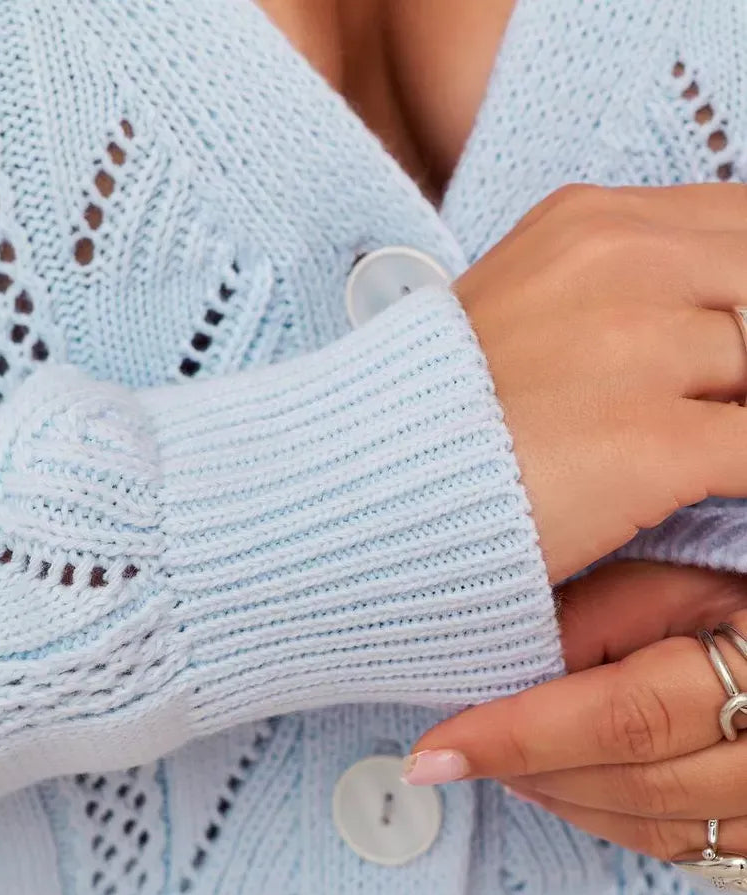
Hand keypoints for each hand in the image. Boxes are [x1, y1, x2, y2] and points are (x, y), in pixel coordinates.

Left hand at [404, 562, 746, 858]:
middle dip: (533, 770)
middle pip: (637, 783)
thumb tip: (513, 675)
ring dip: (568, 801)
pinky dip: (620, 826)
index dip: (520, 736)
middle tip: (460, 751)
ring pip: (662, 830)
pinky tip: (577, 792)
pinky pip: (696, 856)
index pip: (627, 718)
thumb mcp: (683, 576)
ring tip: (510, 764)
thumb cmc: (739, 583)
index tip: (436, 751)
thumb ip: (602, 618)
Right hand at [452, 182, 746, 583]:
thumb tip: (702, 316)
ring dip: (735, 415)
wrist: (364, 484)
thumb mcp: (517, 302)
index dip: (741, 291)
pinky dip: (746, 473)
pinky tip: (720, 493)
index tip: (720, 343)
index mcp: (590, 223)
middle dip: (739, 358)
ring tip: (682, 449)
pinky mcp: (651, 441)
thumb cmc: (436, 411)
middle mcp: (622, 265)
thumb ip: (613, 287)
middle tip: (708, 401)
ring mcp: (638, 350)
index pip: (739, 225)